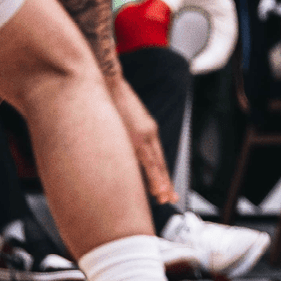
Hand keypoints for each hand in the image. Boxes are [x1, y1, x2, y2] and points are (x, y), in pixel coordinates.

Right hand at [109, 74, 176, 204]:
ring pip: (157, 166)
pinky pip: (148, 162)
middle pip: (160, 162)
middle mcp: (150, 133)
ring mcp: (145, 136)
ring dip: (162, 183)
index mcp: (147, 129)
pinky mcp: (138, 138)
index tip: (163, 185)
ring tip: (165, 198)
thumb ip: (124, 129)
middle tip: (171, 198)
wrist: (110, 82)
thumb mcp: (122, 116)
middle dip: (164, 181)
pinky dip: (155, 177)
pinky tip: (157, 188)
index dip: (160, 171)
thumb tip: (118, 141)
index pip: (156, 155)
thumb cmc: (112, 98)